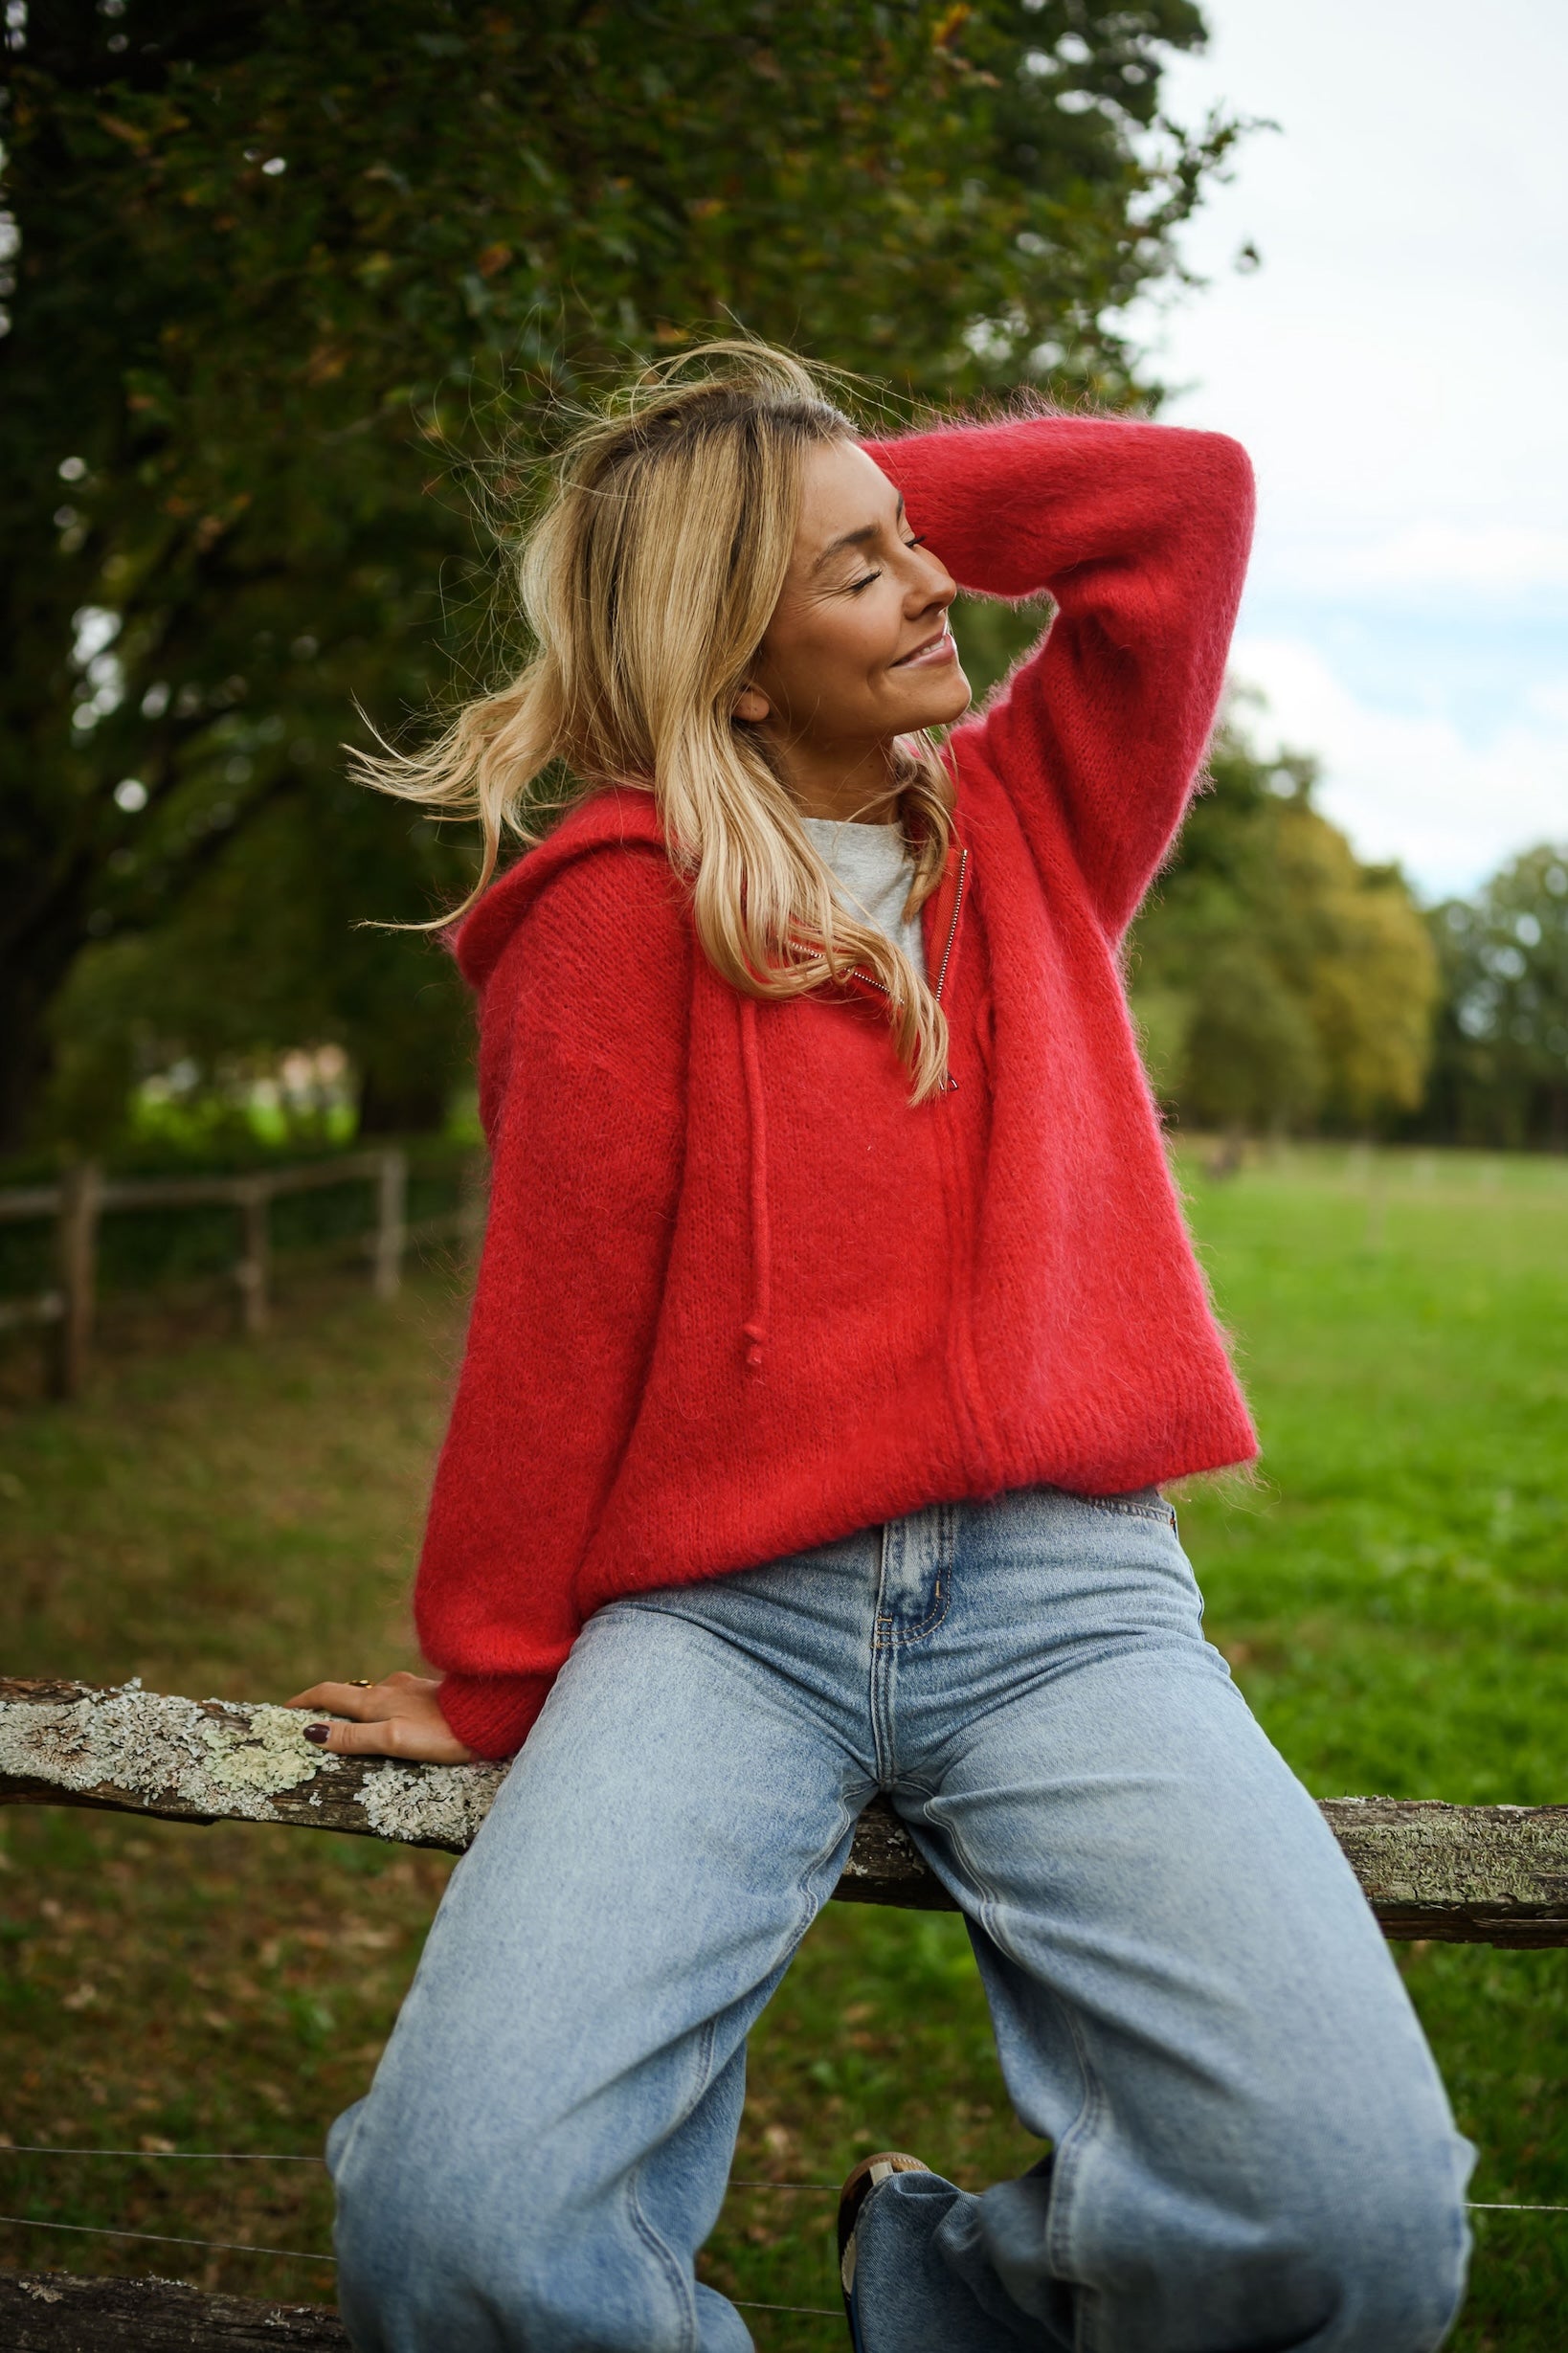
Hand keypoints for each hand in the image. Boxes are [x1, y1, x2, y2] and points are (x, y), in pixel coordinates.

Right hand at [285, 1670, 476, 1763]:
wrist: (492, 1715)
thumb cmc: (442, 1733)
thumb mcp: (392, 1739)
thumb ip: (354, 1737)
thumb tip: (312, 1732)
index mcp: (377, 1699)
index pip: (329, 1694)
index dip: (304, 1702)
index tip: (284, 1711)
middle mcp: (391, 1687)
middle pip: (351, 1694)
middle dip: (329, 1705)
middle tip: (312, 1721)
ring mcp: (413, 1688)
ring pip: (377, 1696)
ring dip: (359, 1708)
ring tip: (352, 1726)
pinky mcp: (432, 1694)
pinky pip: (398, 1700)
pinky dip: (384, 1709)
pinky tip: (395, 1721)